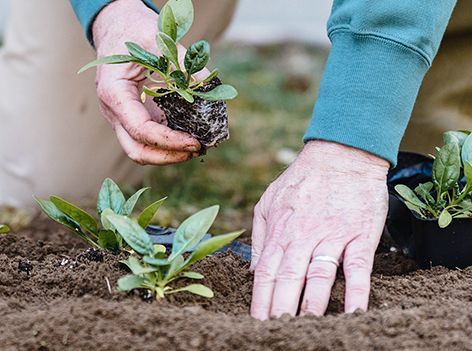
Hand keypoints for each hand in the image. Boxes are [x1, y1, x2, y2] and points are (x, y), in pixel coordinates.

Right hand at [92, 0, 201, 164]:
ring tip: (196, 146)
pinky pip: (149, 139)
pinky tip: (189, 137)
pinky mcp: (133, 117)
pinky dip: (168, 143)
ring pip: (141, 150)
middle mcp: (114, 111)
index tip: (195, 141)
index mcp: (114, 93)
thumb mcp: (157, 39)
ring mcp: (122, 117)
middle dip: (168, 157)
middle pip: (136, 150)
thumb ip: (182, 62)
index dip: (169, 141)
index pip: (140, 130)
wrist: (117, 28)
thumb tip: (208, 85)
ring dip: (168, 154)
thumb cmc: (133, 31)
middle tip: (197, 149)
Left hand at [250, 140, 388, 319]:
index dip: (260, 300)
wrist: (340, 154)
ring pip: (319, 277)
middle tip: (276, 332)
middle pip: (288, 280)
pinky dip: (356, 293)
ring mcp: (332, 236)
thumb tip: (253, 271)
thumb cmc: (302, 179)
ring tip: (305, 329)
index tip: (257, 323)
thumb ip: (261, 236)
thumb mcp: (269, 201)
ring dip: (311, 306)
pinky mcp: (360, 235)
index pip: (265, 273)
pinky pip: (357, 268)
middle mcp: (303, 236)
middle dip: (280, 310)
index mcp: (280, 230)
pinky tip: (352, 314)